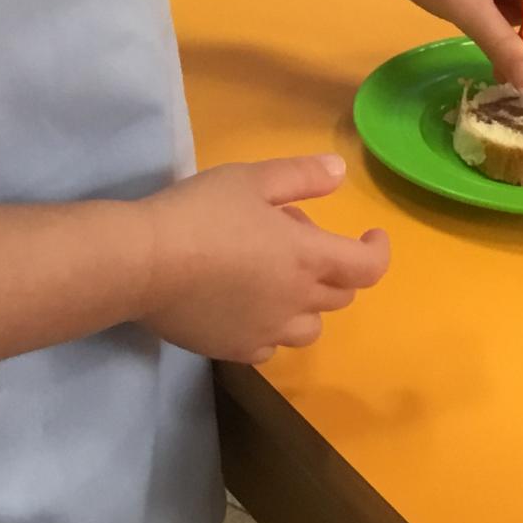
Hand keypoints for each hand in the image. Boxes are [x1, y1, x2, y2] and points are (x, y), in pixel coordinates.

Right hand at [139, 157, 389, 364]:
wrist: (145, 263)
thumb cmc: (201, 213)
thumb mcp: (251, 179)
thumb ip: (301, 176)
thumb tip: (340, 172)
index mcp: (307, 258)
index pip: (367, 267)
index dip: (377, 251)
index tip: (370, 235)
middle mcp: (296, 301)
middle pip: (340, 296)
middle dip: (334, 268)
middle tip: (296, 238)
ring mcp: (267, 331)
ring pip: (309, 328)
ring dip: (306, 303)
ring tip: (274, 279)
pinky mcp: (236, 349)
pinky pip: (270, 346)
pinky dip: (271, 328)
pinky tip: (246, 307)